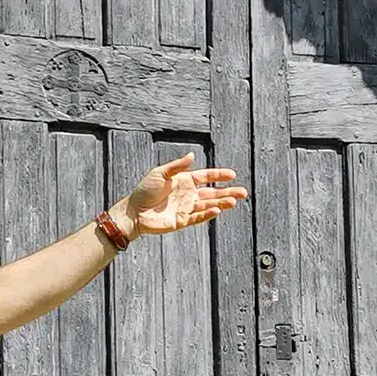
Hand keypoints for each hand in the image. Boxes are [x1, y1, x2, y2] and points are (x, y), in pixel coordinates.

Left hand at [119, 152, 247, 237]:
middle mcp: (188, 194)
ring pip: (208, 205)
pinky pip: (198, 217)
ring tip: (234, 201)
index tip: (232, 174)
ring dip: (221, 203)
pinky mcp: (182, 221)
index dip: (219, 175)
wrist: (134, 211)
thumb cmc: (144, 190)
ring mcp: (186, 208)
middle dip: (227, 192)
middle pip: (212, 193)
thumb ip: (177, 166)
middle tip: (243, 192)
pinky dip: (208, 214)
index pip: (206, 177)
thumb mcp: (160, 173)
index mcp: (184, 181)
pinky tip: (217, 210)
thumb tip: (192, 155)